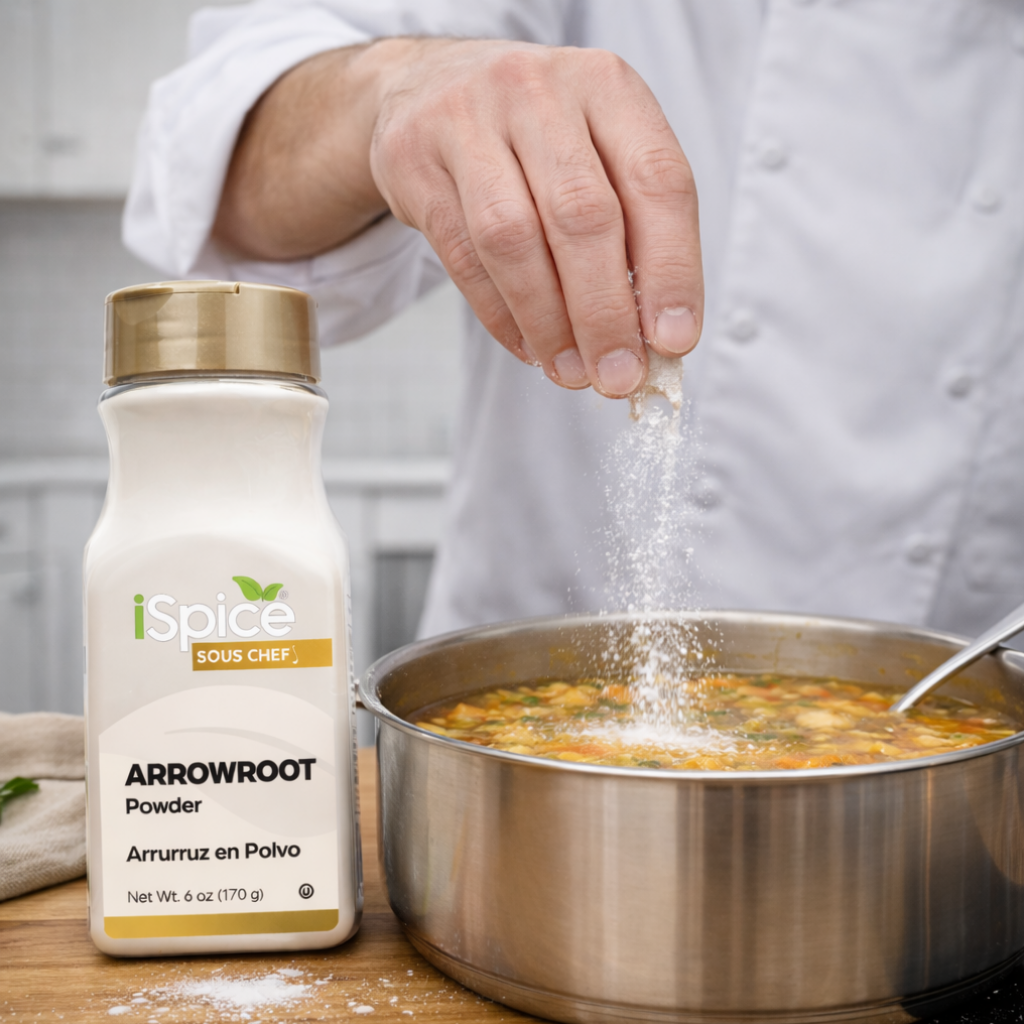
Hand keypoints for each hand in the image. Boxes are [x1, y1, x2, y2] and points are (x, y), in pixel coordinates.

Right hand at [216, 39, 702, 396]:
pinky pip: (463, 256)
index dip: (672, 269)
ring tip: (572, 373)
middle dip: (605, 312)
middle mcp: (539, 92)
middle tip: (619, 376)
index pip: (656, 181)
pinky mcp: (415, 160)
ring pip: (513, 239)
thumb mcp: (600, 152)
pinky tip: (530, 348)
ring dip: (549, 322)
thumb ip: (637, 231)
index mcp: (608, 86)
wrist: (428, 87)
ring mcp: (468, 120)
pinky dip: (501, 316)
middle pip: (582, 215)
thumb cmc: (538, 137)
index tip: (675, 341)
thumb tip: (656, 339)